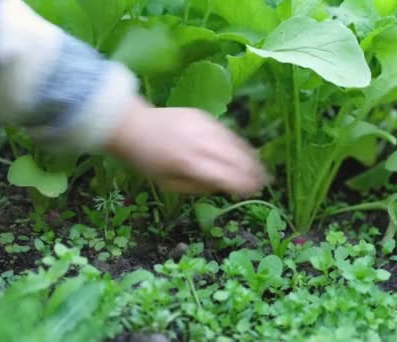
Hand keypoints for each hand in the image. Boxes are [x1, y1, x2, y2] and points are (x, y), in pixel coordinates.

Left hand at [105, 97, 267, 193]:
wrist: (132, 126)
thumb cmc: (147, 161)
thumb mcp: (168, 184)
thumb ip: (197, 187)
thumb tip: (222, 186)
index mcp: (191, 164)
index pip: (226, 176)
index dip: (243, 184)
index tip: (254, 191)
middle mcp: (201, 144)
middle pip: (235, 159)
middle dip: (252, 171)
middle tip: (264, 181)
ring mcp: (204, 127)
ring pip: (235, 143)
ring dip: (250, 157)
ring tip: (260, 168)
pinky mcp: (204, 116)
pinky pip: (227, 132)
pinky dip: (238, 143)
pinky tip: (245, 151)